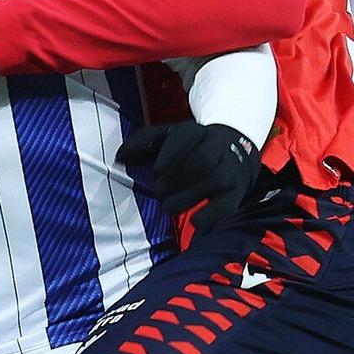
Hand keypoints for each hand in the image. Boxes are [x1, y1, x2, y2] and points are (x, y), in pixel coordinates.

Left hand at [116, 122, 261, 235]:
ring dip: (187, 197)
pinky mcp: (235, 193)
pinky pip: (227, 205)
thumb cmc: (188, 148)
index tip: (156, 170)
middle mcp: (217, 148)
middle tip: (160, 190)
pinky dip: (211, 215)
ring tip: (168, 206)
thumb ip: (142, 143)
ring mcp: (228, 171)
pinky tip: (195, 220)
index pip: (187, 138)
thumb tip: (119, 157)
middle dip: (178, 178)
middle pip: (202, 161)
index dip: (171, 154)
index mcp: (196, 132)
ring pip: (214, 181)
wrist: (235, 149)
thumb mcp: (166, 138)